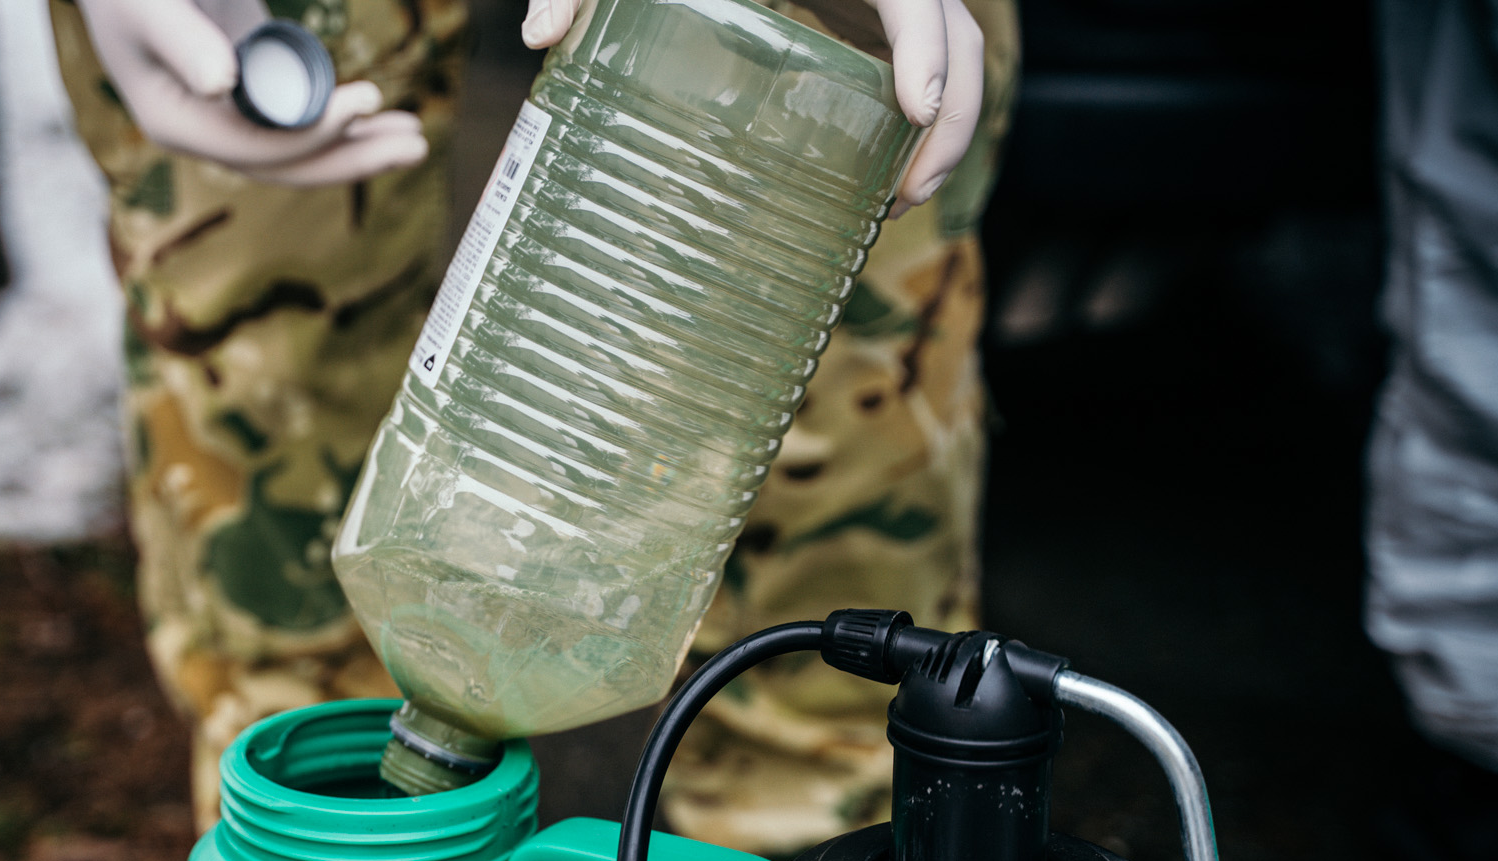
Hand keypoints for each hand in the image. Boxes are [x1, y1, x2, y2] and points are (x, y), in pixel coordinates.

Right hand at [76, 0, 427, 185]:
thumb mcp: (146, 2)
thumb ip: (181, 40)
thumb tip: (222, 84)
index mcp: (177, 123)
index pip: (258, 147)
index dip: (315, 130)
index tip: (364, 99)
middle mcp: (207, 132)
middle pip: (290, 165)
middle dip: (355, 157)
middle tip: (416, 145)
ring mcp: (231, 117)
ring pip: (303, 149)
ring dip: (360, 147)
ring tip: (414, 138)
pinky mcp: (253, 92)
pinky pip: (303, 120)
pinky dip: (345, 121)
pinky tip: (385, 119)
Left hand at [518, 0, 981, 215]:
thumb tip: (537, 39)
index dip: (928, 48)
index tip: (915, 112)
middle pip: (959, 34)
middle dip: (951, 118)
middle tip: (904, 198)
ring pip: (955, 51)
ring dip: (943, 129)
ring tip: (896, 204)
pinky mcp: (866, 10)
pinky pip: (920, 60)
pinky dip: (917, 118)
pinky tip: (877, 177)